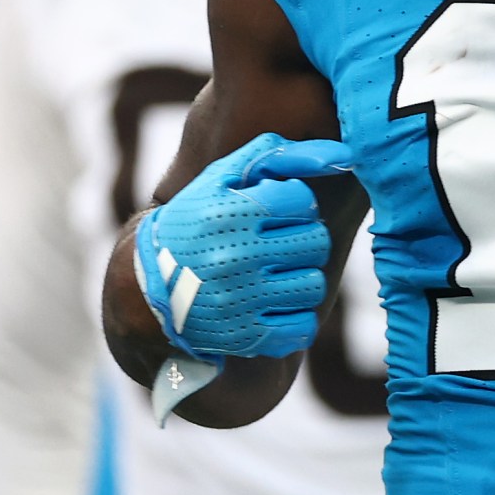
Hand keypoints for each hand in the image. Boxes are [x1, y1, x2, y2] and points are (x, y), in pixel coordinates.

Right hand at [133, 133, 351, 361]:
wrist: (149, 288)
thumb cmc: (198, 221)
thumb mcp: (223, 179)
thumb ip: (280, 155)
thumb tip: (344, 156)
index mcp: (227, 214)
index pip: (300, 199)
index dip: (293, 203)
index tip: (273, 211)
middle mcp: (232, 257)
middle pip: (316, 241)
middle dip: (303, 239)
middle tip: (279, 243)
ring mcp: (238, 301)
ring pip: (314, 285)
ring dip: (301, 278)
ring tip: (277, 273)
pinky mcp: (243, 338)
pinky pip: (303, 328)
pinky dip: (295, 318)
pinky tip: (274, 305)